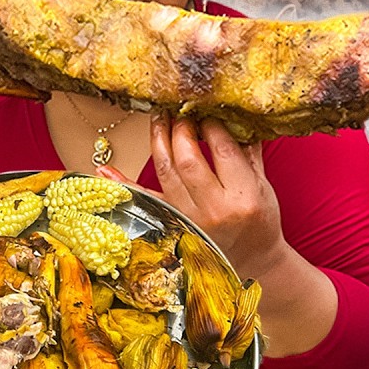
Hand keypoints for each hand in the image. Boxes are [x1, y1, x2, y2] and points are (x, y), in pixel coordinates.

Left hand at [100, 114, 286, 278]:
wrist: (254, 260)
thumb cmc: (260, 219)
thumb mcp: (263, 184)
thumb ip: (248, 151)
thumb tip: (234, 114)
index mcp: (244, 195)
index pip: (222, 149)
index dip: (210, 124)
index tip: (203, 108)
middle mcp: (215, 208)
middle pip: (187, 159)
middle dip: (179, 129)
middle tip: (176, 110)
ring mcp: (190, 218)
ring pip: (165, 172)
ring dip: (157, 141)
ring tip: (157, 118)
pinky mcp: (173, 223)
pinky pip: (145, 200)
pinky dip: (123, 184)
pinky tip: (104, 170)